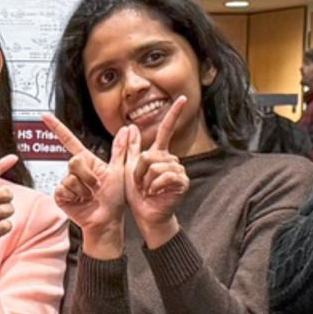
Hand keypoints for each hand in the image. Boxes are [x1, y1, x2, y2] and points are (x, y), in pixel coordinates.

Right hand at [45, 113, 125, 257]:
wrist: (107, 220)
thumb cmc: (114, 199)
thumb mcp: (119, 171)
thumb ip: (121, 149)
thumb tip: (126, 129)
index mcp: (87, 161)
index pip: (69, 141)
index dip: (57, 128)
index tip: (45, 116)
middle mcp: (75, 171)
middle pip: (74, 161)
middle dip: (88, 175)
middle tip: (96, 186)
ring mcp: (66, 183)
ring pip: (71, 177)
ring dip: (85, 188)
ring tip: (90, 196)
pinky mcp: (61, 195)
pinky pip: (65, 189)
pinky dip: (76, 196)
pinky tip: (81, 201)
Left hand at [122, 95, 188, 242]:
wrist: (146, 215)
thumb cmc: (138, 195)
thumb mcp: (129, 168)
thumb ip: (131, 148)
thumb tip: (130, 127)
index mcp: (159, 154)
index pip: (167, 130)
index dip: (174, 114)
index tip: (183, 98)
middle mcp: (171, 159)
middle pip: (149, 155)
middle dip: (139, 172)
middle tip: (141, 185)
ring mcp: (178, 170)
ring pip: (155, 166)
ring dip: (146, 181)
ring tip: (148, 190)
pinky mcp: (182, 181)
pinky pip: (164, 176)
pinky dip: (154, 186)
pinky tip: (155, 193)